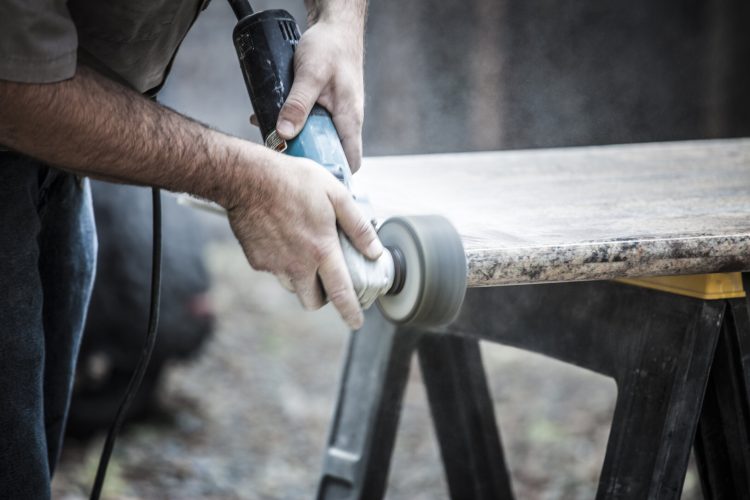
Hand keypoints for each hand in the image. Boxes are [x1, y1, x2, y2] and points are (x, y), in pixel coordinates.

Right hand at [225, 149, 381, 328]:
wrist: (247, 179)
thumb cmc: (294, 181)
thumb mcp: (336, 194)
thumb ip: (358, 226)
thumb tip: (375, 251)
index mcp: (321, 250)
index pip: (340, 293)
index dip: (351, 312)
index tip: (356, 322)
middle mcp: (298, 265)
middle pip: (313, 301)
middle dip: (323, 296)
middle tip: (326, 276)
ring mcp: (275, 265)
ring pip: (293, 287)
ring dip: (302, 279)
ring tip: (303, 251)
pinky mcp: (257, 261)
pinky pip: (274, 271)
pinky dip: (282, 263)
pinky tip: (282, 239)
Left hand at [275, 19, 364, 171]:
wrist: (334, 26)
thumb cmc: (330, 47)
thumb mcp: (310, 74)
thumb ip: (297, 104)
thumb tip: (283, 133)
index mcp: (350, 119)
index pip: (351, 160)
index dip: (337, 175)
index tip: (314, 182)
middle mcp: (346, 120)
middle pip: (330, 153)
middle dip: (308, 159)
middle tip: (285, 160)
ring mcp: (336, 113)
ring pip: (317, 138)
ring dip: (297, 141)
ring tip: (273, 140)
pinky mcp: (325, 105)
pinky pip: (310, 122)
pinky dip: (293, 124)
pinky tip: (272, 120)